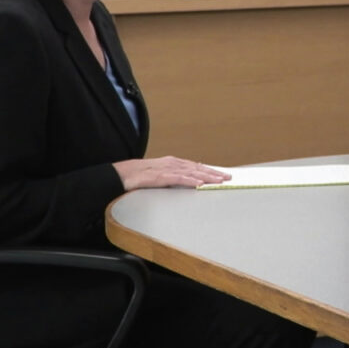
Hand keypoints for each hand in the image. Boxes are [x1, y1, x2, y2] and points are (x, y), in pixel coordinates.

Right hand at [114, 156, 230, 189]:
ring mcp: (165, 169)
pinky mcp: (158, 177)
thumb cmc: (139, 177)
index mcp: (172, 163)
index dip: (210, 170)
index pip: (196, 166)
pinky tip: (199, 184)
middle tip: (229, 176)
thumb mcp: (160, 176)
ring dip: (206, 176)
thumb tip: (188, 183)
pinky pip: (176, 179)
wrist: (119, 175)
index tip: (223, 174)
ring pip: (190, 172)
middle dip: (213, 172)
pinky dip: (189, 180)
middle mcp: (171, 164)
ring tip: (219, 180)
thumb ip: (173, 178)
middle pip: (197, 167)